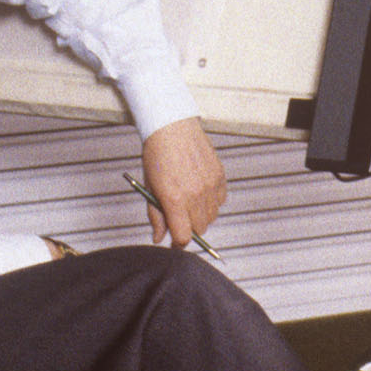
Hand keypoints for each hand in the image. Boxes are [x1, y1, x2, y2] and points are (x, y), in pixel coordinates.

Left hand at [138, 118, 224, 247]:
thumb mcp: (150, 188)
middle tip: (178, 216)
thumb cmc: (157, 155)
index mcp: (175, 200)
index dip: (177, 243)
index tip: (174, 242)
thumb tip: (159, 237)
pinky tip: (200, 189)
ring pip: (212, 217)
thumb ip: (156, 216)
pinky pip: (221, 201)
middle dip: (188, 228)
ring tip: (189, 200)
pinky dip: (212, 201)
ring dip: (201, 215)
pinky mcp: (220, 176)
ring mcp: (210, 185)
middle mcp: (195, 195)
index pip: (183, 237)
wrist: (172, 127)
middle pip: (199, 229)